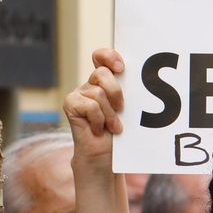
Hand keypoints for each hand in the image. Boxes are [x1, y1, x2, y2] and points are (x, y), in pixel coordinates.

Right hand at [63, 48, 126, 164]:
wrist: (104, 155)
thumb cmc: (118, 132)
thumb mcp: (127, 108)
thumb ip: (127, 91)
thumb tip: (141, 79)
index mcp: (104, 80)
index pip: (101, 57)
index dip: (109, 56)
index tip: (121, 68)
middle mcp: (90, 84)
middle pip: (101, 73)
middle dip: (115, 92)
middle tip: (122, 109)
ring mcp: (79, 93)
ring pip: (98, 93)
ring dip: (110, 114)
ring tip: (113, 127)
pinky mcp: (70, 104)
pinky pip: (90, 106)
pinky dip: (99, 120)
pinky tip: (99, 129)